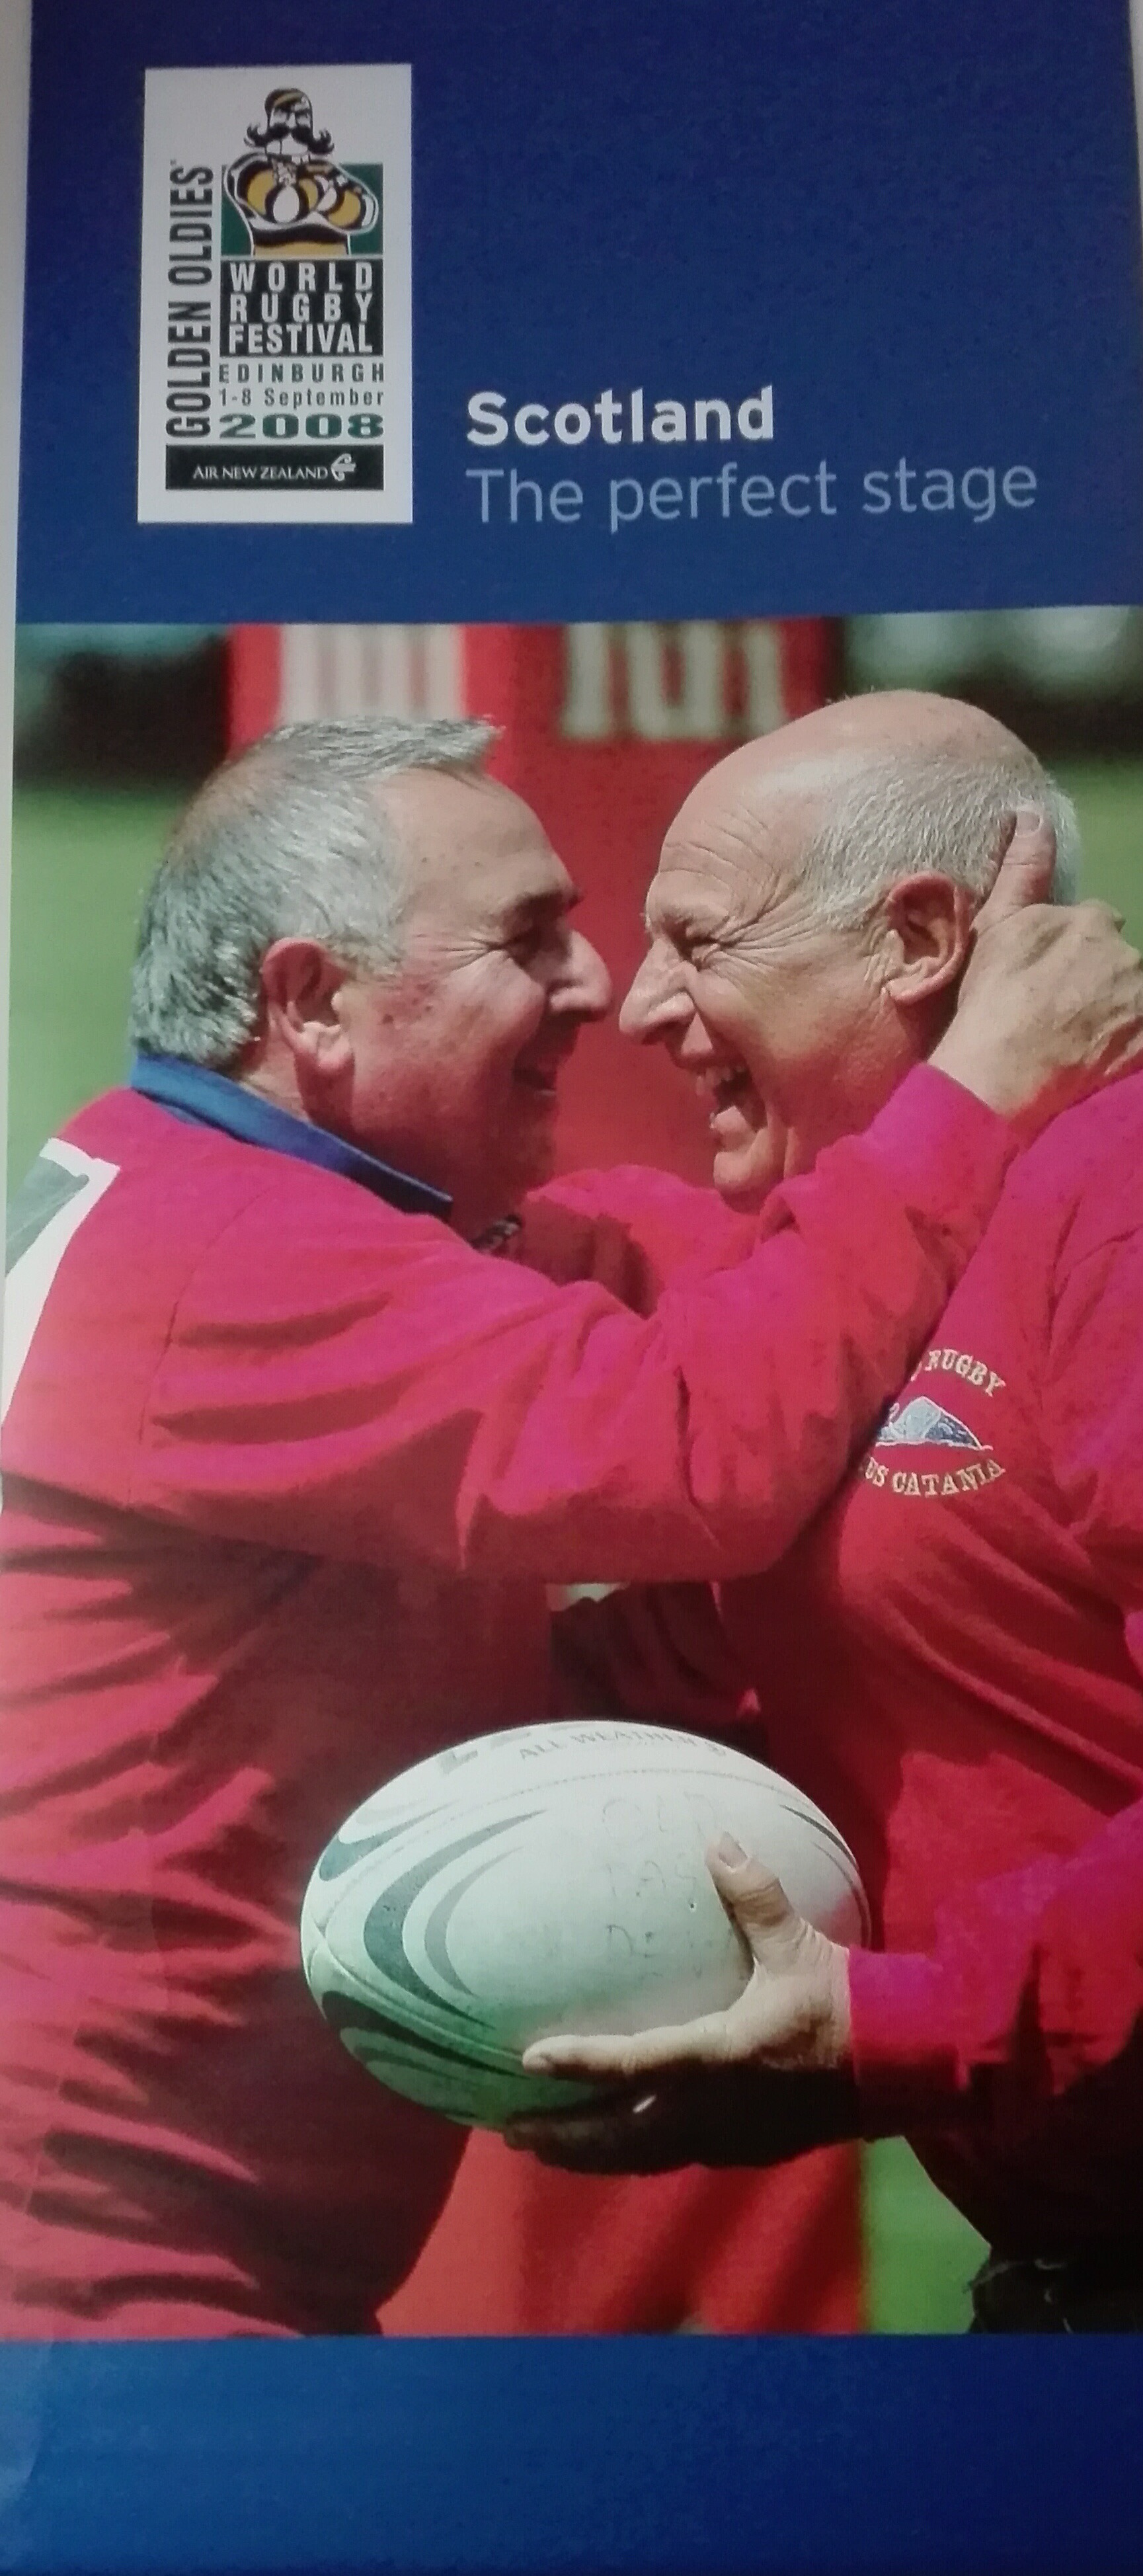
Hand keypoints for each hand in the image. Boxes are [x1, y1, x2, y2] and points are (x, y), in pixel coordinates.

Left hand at [506, 1836, 853, 2171]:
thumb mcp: (797, 1945)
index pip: (632, 2064)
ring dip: (593, 2155)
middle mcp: (713, 2111)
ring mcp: (729, 2140)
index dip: (578, 2062)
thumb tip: (719, 1841)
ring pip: (644, 2158)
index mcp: (718, 2059)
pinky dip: (636, 2153)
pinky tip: (623, 2141)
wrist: (902, 2064)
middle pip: (620, 2138)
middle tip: (512, 2129)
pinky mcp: (748, 2150)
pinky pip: (676, 2157)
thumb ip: (754, 1896)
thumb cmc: (844, 2002)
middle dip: (564, 2137)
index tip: (528, 2059)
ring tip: (548, 2147)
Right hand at [932, 808, 1142, 1132]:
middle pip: (1118, 964)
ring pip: (1131, 998)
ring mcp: (1139, 1002)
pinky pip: (1138, 1038)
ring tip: (1076, 1043)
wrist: (999, 1076)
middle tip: (1060, 1016)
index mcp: (1090, 921)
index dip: (1071, 952)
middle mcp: (1125, 955)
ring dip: (1113, 1013)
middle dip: (1097, 981)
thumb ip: (1022, 871)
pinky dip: (1126, 1046)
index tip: (1047, 980)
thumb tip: (1033, 813)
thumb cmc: (990, 1001)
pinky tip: (1097, 1061)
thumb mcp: (996, 928)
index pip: (1094, 925)